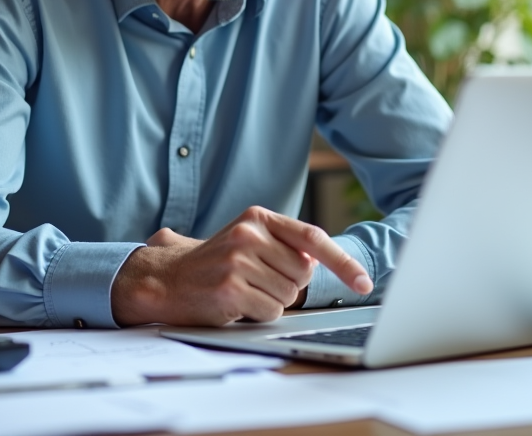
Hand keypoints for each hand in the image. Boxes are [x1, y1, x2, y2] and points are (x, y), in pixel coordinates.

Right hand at [111, 206, 372, 326]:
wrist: (167, 279)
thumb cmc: (214, 263)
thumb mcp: (248, 240)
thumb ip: (284, 244)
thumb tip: (323, 259)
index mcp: (258, 218)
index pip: (313, 238)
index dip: (343, 262)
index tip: (363, 282)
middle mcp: (249, 235)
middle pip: (303, 274)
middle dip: (288, 285)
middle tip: (257, 281)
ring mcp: (239, 262)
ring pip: (289, 295)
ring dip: (272, 301)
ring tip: (244, 291)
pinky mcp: (231, 289)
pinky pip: (271, 312)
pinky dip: (259, 314)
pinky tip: (237, 304)